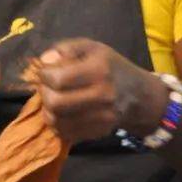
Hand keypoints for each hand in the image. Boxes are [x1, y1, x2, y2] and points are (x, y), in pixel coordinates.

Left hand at [36, 38, 167, 143]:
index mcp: (99, 69)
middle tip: (47, 88)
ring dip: (48, 110)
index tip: (45, 72)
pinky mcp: (99, 132)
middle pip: (56, 103)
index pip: (58, 79)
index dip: (44, 75)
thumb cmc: (110, 66)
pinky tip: (62, 113)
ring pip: (58, 121)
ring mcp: (102, 117)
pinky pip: (66, 133)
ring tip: (53, 100)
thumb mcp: (92, 48)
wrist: (138, 94)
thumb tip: (45, 60)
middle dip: (44, 94)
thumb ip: (66, 48)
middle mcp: (102, 95)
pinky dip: (57, 124)